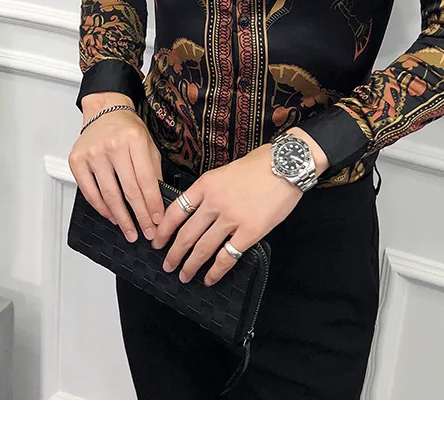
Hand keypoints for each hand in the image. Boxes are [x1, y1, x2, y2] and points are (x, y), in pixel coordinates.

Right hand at [69, 93, 163, 242]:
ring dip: (121, 218)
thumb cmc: (128, 129)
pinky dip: (101, 208)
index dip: (153, 204)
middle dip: (139, 216)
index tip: (158, 221)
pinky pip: (89, 192)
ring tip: (130, 231)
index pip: (146, 179)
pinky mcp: (77, 161)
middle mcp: (112, 146)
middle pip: (128, 190)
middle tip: (146, 232)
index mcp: (134, 140)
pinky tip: (112, 217)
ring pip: (108, 195)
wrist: (104, 111)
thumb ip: (153, 170)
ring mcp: (92, 154)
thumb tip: (157, 202)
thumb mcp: (148, 144)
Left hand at [150, 142, 302, 286]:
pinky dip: (216, 271)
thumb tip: (200, 212)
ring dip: (190, 265)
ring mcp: (231, 218)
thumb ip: (211, 191)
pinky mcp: (250, 232)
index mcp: (205, 185)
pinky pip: (227, 256)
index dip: (164, 229)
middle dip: (174, 253)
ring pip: (203, 248)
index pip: (176, 211)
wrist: (286, 164)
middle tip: (167, 265)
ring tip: (184, 275)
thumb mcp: (225, 171)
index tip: (157, 241)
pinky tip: (210, 278)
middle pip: (186, 234)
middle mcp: (214, 203)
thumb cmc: (259, 164)